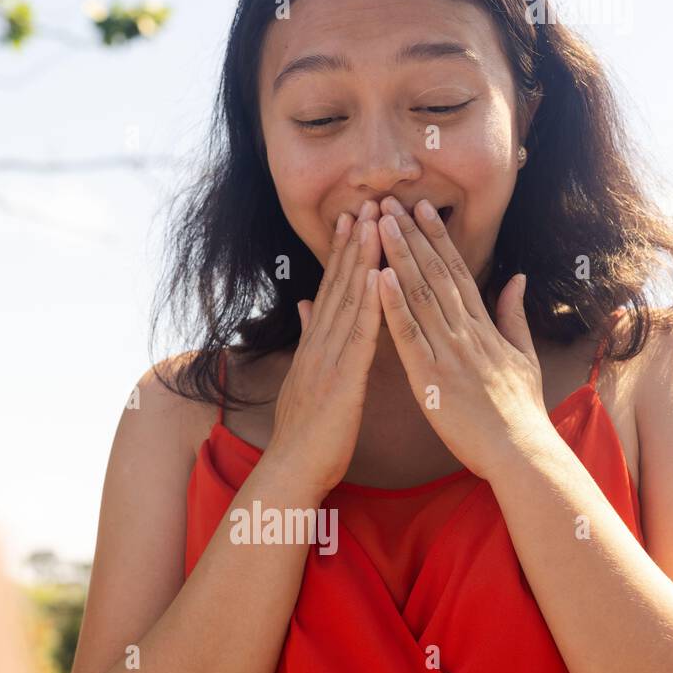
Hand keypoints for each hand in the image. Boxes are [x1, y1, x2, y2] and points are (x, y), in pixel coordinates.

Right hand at [265, 206, 382, 495]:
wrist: (293, 470)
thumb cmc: (307, 435)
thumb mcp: (306, 380)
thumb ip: (308, 340)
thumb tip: (305, 307)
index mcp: (317, 347)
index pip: (332, 292)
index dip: (343, 254)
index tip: (353, 218)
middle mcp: (320, 346)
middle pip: (340, 286)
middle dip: (354, 243)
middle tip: (368, 202)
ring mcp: (328, 360)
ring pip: (349, 302)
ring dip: (362, 260)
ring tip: (375, 222)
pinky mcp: (341, 380)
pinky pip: (358, 337)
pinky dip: (369, 305)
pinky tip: (379, 276)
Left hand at [376, 196, 555, 481]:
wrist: (520, 450)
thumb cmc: (520, 411)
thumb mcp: (524, 356)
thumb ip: (514, 315)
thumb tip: (517, 278)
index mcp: (484, 327)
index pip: (457, 273)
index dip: (437, 239)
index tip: (421, 210)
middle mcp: (466, 332)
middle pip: (436, 274)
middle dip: (411, 236)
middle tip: (390, 202)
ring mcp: (449, 352)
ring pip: (420, 295)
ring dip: (398, 257)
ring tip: (379, 224)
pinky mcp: (433, 377)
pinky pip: (409, 335)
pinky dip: (393, 305)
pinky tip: (379, 277)